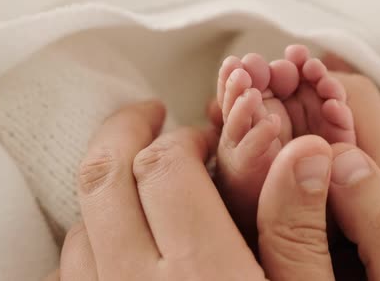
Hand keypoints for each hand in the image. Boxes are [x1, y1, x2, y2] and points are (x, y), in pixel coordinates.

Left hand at [52, 101, 339, 279]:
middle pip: (106, 182)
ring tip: (134, 171)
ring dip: (106, 186)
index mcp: (202, 273)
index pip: (169, 170)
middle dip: (126, 133)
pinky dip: (88, 237)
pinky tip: (114, 233)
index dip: (183, 138)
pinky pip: (72, 272)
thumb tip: (307, 155)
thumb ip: (300, 230)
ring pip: (80, 225)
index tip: (202, 134)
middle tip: (148, 114)